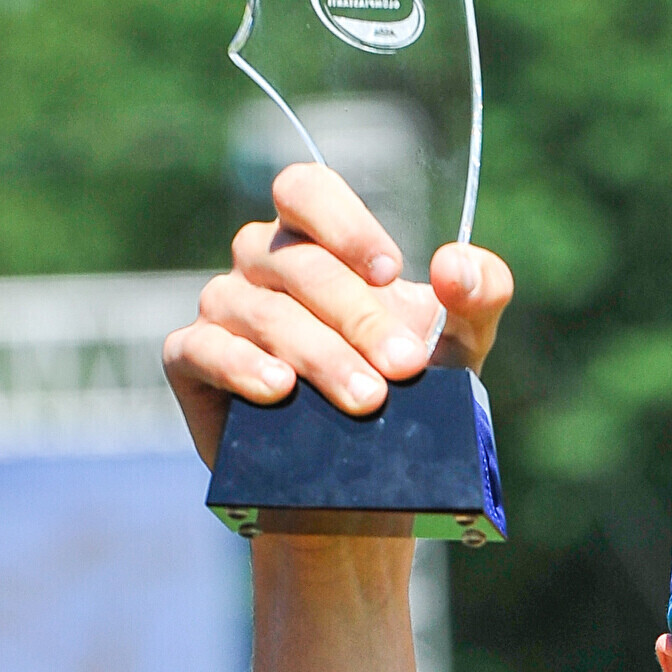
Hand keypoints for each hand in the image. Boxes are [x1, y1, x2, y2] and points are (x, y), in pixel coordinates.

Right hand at [162, 161, 514, 468]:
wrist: (364, 480)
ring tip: (367, 401)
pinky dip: (243, 367)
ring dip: (320, 355)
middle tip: (404, 367)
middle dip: (358, 317)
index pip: (305, 190)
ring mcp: (223, 308)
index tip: (391, 272)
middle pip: (298, 265)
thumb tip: (454, 266)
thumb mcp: (462, 341)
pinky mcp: (191, 361)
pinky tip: (280, 389)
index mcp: (313, 239)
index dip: (343, 223)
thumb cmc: (408, 391)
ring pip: (262, 312)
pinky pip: (205, 349)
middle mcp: (260, 263)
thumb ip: (479, 293)